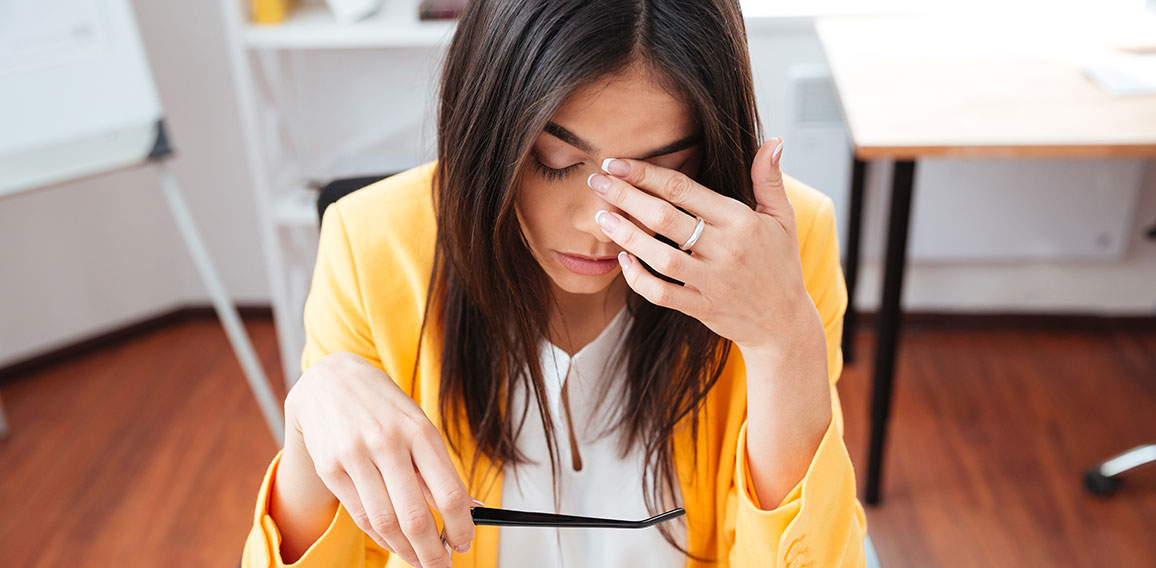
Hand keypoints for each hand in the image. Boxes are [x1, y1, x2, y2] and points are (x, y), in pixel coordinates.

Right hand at [285, 352, 475, 567]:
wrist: (330, 380)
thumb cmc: (383, 407)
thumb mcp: (418, 426)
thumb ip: (438, 469)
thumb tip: (469, 510)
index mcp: (420, 431)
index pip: (449, 493)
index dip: (461, 527)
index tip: (465, 543)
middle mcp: (388, 443)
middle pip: (415, 516)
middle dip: (433, 551)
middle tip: (442, 565)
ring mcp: (355, 456)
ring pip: (385, 522)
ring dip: (406, 551)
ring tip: (420, 560)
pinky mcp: (330, 468)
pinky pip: (360, 516)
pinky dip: (381, 537)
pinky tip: (394, 543)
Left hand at [587, 137, 816, 352]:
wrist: (784, 322)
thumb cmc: (780, 263)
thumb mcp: (783, 218)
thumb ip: (770, 178)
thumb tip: (774, 139)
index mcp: (740, 220)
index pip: (684, 189)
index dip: (646, 173)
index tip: (616, 163)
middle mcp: (725, 249)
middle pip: (665, 218)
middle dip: (625, 197)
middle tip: (596, 182)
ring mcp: (712, 281)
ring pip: (659, 257)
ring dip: (626, 236)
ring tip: (600, 218)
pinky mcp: (701, 307)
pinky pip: (662, 293)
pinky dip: (638, 278)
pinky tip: (622, 260)